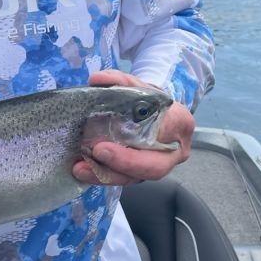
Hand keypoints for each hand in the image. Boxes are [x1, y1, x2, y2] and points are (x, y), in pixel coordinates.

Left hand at [72, 70, 193, 185]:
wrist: (154, 113)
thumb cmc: (148, 99)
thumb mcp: (136, 84)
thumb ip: (118, 80)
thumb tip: (96, 80)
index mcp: (180, 123)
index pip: (167, 132)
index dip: (147, 136)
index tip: (110, 141)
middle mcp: (175, 151)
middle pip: (153, 166)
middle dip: (123, 163)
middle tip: (96, 152)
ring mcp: (159, 166)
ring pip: (136, 178)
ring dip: (106, 175)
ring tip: (80, 167)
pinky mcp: (142, 174)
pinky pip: (124, 180)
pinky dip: (102, 176)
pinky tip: (83, 170)